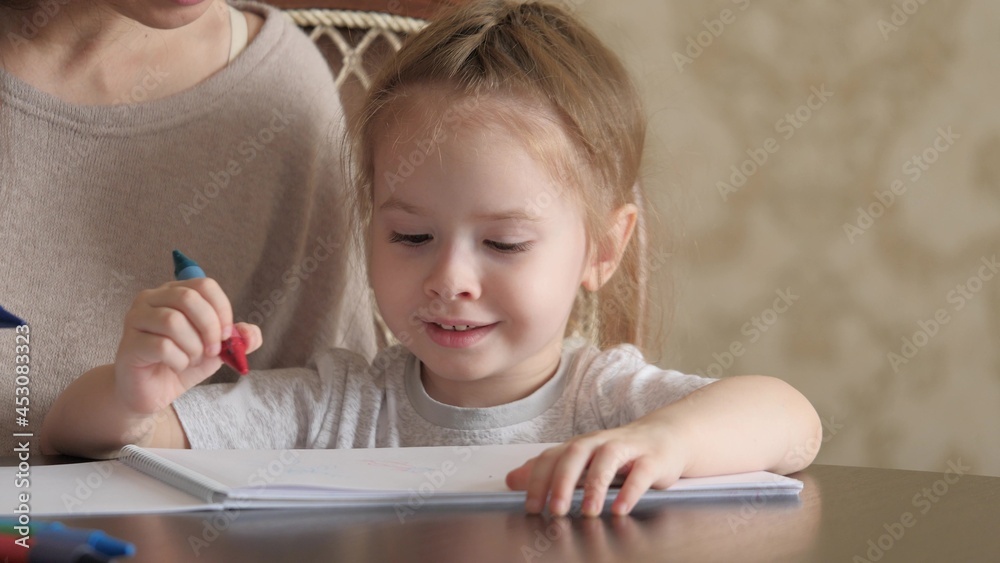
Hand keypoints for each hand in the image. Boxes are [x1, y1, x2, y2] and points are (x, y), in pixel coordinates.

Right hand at [114, 278, 261, 415]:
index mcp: (174, 292)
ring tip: (192, 359)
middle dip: (209, 328)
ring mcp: (136, 319)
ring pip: (173, 321)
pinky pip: (162, 346)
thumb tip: (251, 334)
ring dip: (193, 347)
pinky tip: (176, 366)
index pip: (204, 285)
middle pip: (188, 298)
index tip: (226, 335)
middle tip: (212, 351)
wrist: (151, 392)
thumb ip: (237, 339)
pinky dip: (179, 361)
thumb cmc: (181, 364)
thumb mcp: (216, 350)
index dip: (222, 309)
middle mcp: (151, 299)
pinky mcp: (129, 344)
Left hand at [505, 421, 687, 516]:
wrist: (665, 436)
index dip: (538, 481)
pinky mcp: (652, 459)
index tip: (531, 507)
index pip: (552, 457)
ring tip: (590, 511)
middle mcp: (600, 443)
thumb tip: (511, 480)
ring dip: (596, 485)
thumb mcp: (581, 460)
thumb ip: (548, 471)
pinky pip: (641, 473)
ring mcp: (627, 449)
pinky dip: (630, 491)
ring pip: (607, 459)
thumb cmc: (619, 453)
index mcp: (580, 445)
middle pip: (576, 454)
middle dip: (563, 482)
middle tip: (556, 510)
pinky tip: (621, 509)